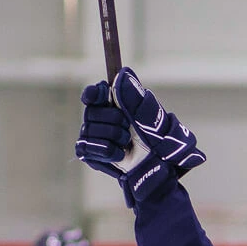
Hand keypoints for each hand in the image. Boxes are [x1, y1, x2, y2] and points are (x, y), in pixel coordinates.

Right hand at [75, 69, 205, 207]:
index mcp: (115, 104)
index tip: (102, 96)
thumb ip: (136, 98)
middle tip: (127, 128)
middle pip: (91, 111)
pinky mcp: (90, 154)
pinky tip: (119, 155)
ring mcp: (94, 136)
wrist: (159, 170)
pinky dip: (106, 151)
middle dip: (113, 120)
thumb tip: (122, 75)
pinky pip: (86, 148)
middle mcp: (101, 117)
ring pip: (89, 130)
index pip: (94, 94)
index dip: (94, 93)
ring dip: (113, 137)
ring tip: (127, 144)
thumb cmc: (160, 143)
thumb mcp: (153, 118)